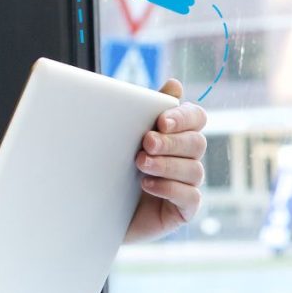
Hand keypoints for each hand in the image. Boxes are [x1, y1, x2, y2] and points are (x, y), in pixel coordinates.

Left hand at [125, 78, 206, 241]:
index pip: (196, 117)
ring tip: (140, 164)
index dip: (183, 117)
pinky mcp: (182, 209)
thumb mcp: (124, 135)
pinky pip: (190, 197)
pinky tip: (147, 184)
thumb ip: (146, 109)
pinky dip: (170, 188)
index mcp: (175, 134)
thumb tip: (175, 83)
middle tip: (146, 142)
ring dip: (167, 164)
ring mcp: (187, 184)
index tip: (161, 121)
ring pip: (194, 169)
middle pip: (197, 142)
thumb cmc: (112, 164)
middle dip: (171, 141)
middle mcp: (185, 157)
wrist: (94, 206)